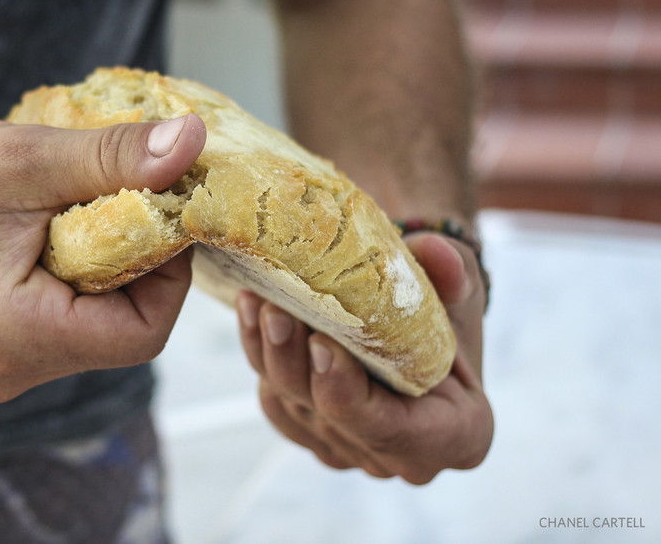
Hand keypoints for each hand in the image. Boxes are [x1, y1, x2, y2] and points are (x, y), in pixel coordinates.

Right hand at [0, 113, 205, 402]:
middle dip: (138, 266)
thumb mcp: (30, 159)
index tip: (163, 213)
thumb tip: (192, 146)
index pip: (142, 333)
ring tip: (79, 215)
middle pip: (123, 332)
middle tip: (125, 203)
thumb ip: (116, 158)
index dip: (169, 274)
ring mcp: (0, 368)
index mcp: (11, 338)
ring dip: (110, 271)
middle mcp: (6, 371)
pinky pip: (70, 325)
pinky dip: (82, 280)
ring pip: (99, 329)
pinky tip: (59, 237)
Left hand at [236, 233, 492, 483]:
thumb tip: (439, 255)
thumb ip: (453, 271)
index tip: (322, 346)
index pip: (395, 429)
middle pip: (331, 417)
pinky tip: (252, 310)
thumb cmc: (440, 305)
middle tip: (276, 311)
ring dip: (269, 351)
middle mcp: (400, 454)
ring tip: (259, 299)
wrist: (410, 311)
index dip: (350, 394)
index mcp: (457, 434)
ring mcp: (349, 447)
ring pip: (293, 406)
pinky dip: (260, 354)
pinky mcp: (310, 431)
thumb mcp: (458, 281)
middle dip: (296, 362)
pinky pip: (275, 401)